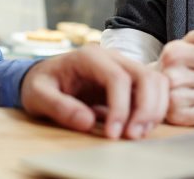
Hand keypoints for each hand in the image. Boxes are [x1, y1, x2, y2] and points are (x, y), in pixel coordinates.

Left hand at [20, 44, 168, 138]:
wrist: (44, 77)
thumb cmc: (41, 83)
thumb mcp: (37, 95)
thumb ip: (58, 106)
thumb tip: (87, 122)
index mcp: (89, 56)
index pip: (118, 78)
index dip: (120, 108)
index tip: (112, 135)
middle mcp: (112, 57)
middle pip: (145, 76)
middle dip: (146, 109)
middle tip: (132, 136)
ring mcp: (123, 66)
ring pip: (155, 82)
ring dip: (153, 110)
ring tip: (136, 134)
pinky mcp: (130, 80)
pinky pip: (153, 90)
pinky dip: (154, 109)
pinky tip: (139, 128)